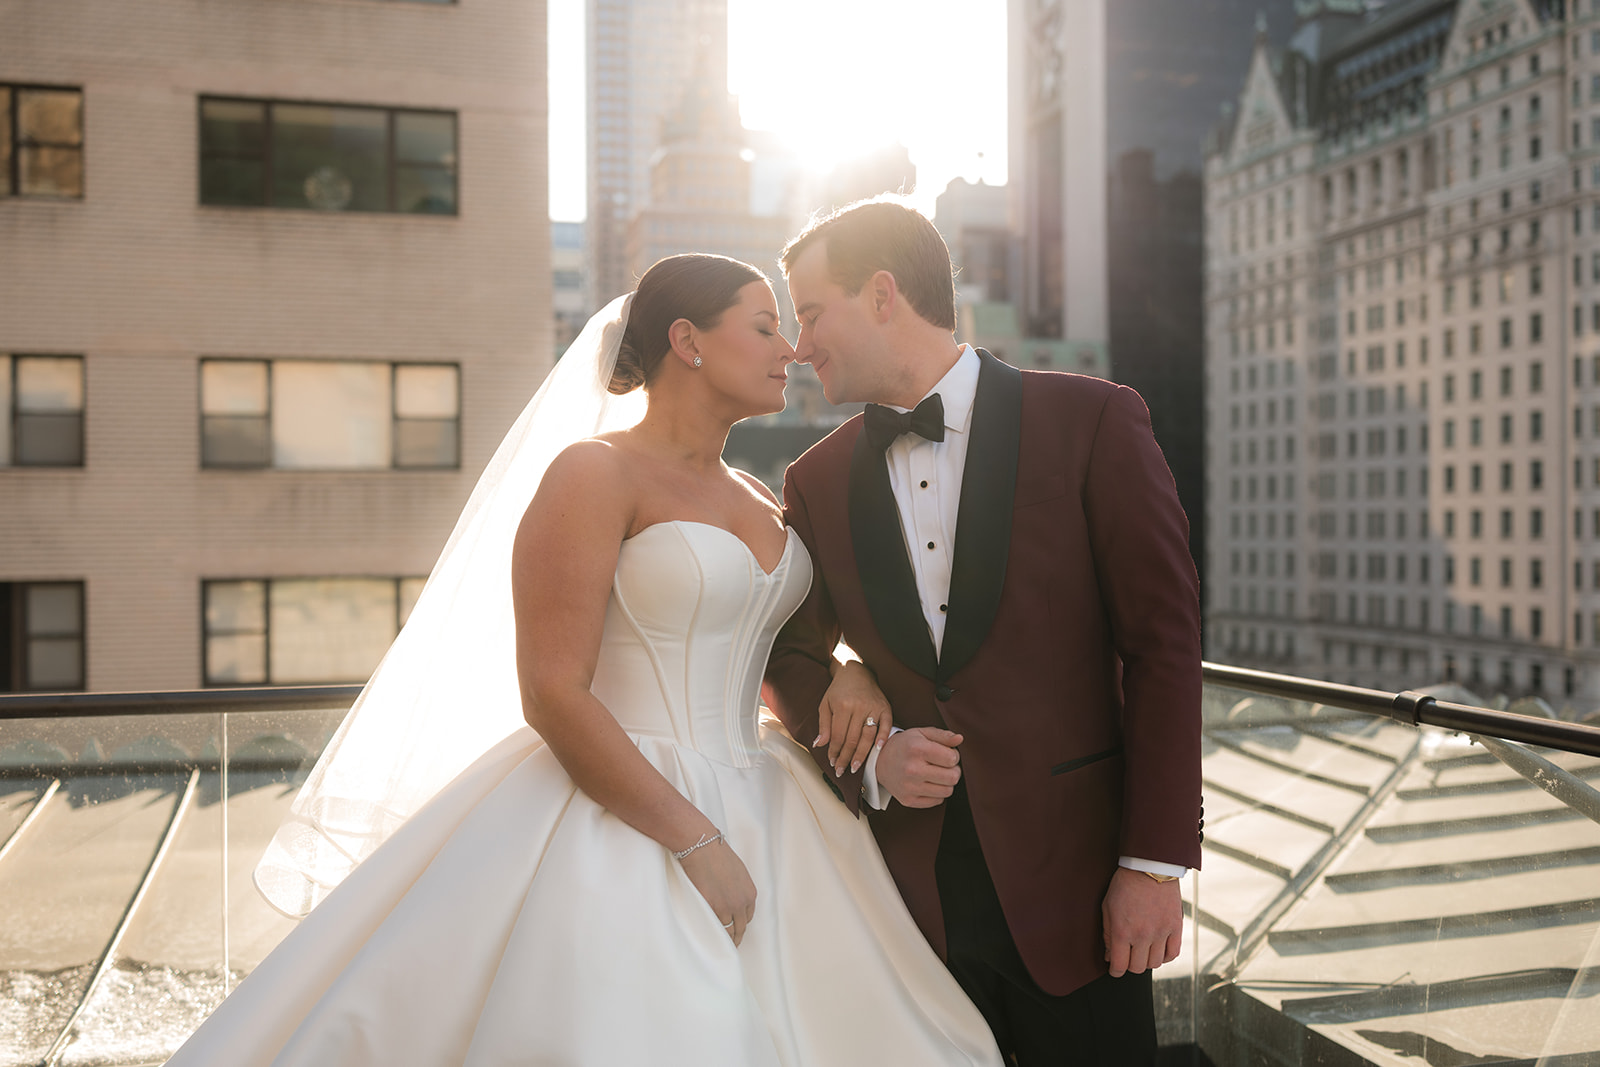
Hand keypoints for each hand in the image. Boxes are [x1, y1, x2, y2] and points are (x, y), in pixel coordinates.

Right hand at [679, 838, 757, 945]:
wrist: (702, 846)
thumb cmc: (716, 854)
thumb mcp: (737, 871)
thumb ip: (738, 887)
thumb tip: (732, 895)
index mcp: (750, 893)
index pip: (748, 917)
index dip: (741, 924)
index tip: (736, 928)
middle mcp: (741, 903)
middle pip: (740, 928)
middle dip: (735, 937)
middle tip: (730, 945)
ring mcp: (726, 907)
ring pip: (726, 931)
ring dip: (723, 938)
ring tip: (718, 945)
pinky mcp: (710, 908)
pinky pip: (713, 926)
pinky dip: (710, 932)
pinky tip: (708, 936)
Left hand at [813, 660, 891, 777]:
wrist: (856, 671)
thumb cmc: (838, 690)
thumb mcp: (825, 704)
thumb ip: (824, 725)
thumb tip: (819, 745)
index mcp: (842, 706)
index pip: (838, 736)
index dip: (835, 752)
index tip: (833, 762)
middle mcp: (859, 707)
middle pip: (852, 739)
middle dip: (846, 758)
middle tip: (842, 770)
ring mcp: (873, 707)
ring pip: (868, 736)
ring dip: (862, 754)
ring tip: (856, 767)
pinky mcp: (885, 707)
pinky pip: (886, 725)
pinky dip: (883, 738)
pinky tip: (878, 749)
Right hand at [875, 727, 962, 807]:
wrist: (879, 762)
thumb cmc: (904, 745)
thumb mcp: (921, 733)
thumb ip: (943, 735)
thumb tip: (960, 739)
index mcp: (917, 749)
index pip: (952, 758)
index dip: (954, 756)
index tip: (946, 754)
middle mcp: (912, 769)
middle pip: (953, 777)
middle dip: (954, 770)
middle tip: (945, 766)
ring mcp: (909, 787)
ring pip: (947, 791)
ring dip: (947, 783)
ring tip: (937, 774)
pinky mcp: (908, 800)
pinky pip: (937, 801)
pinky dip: (937, 793)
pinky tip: (928, 783)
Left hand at [1101, 866, 1182, 975]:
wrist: (1149, 867)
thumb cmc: (1124, 885)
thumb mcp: (1107, 907)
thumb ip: (1107, 934)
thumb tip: (1109, 956)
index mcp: (1122, 931)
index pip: (1120, 966)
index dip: (1115, 971)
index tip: (1115, 969)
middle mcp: (1142, 935)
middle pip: (1137, 968)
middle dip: (1130, 966)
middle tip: (1128, 957)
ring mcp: (1161, 932)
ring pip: (1155, 963)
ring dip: (1147, 961)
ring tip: (1142, 951)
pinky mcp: (1175, 927)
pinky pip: (1173, 953)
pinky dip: (1165, 956)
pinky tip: (1158, 950)